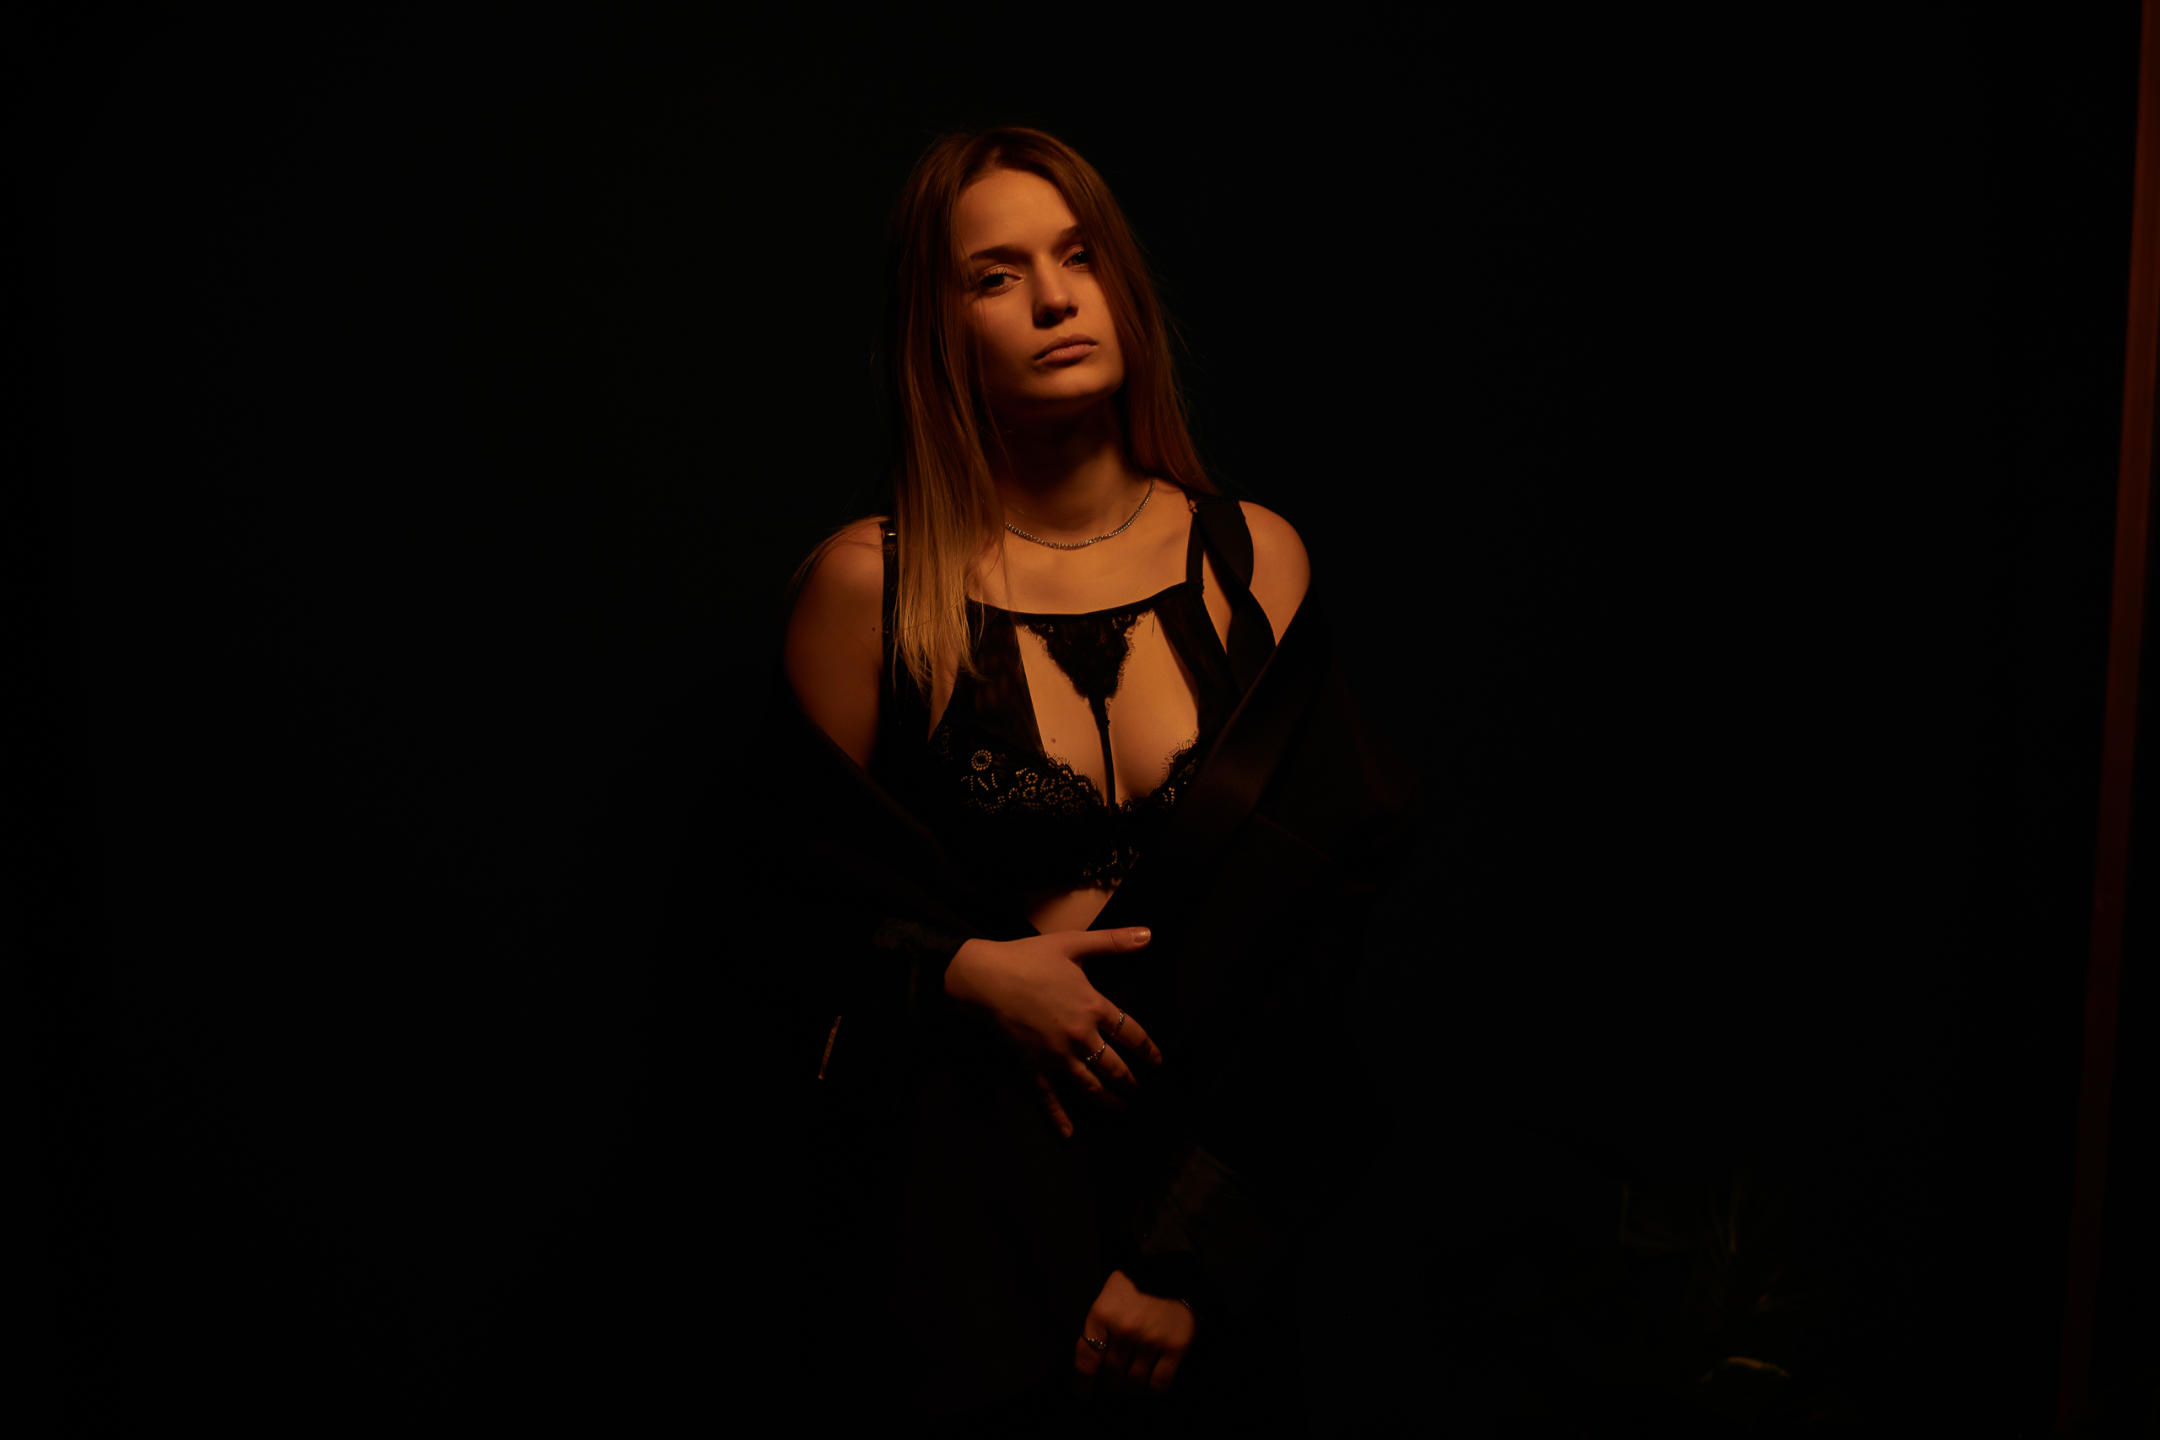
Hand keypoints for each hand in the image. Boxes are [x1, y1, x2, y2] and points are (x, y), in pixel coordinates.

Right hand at [943, 929, 1163, 1137]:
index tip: (1157, 1061)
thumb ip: (1112, 942)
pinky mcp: (1033, 1065)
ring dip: (1108, 1100)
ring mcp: (1056, 1055)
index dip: (1148, 1049)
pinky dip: (1059, 1116)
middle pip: (1114, 1066)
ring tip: (1121, 1108)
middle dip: (1130, 1081)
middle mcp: (1079, 1037)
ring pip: (1089, 1085)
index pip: (1131, 1034)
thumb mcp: (1073, 944)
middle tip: (1139, 1090)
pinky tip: (1068, 1133)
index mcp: (1092, 1007)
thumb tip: (1148, 934)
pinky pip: (1048, 1096)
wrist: (985, 978)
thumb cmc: (1028, 957)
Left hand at [1073, 1269, 1194, 1396]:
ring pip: (1134, 1381)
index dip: (1083, 1384)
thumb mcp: (1107, 1296)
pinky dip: (1153, 1389)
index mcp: (1103, 1315)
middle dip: (1109, 1385)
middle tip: (1112, 1387)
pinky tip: (1150, 1385)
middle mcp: (1124, 1329)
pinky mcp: (1174, 1347)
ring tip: (1130, 1385)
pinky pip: (1159, 1382)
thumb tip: (1092, 1364)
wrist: (1173, 1267)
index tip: (1084, 1394)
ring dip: (1130, 1388)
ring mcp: (1150, 1339)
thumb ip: (1098, 1327)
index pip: (1086, 1360)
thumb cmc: (1135, 1283)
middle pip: (1111, 1374)